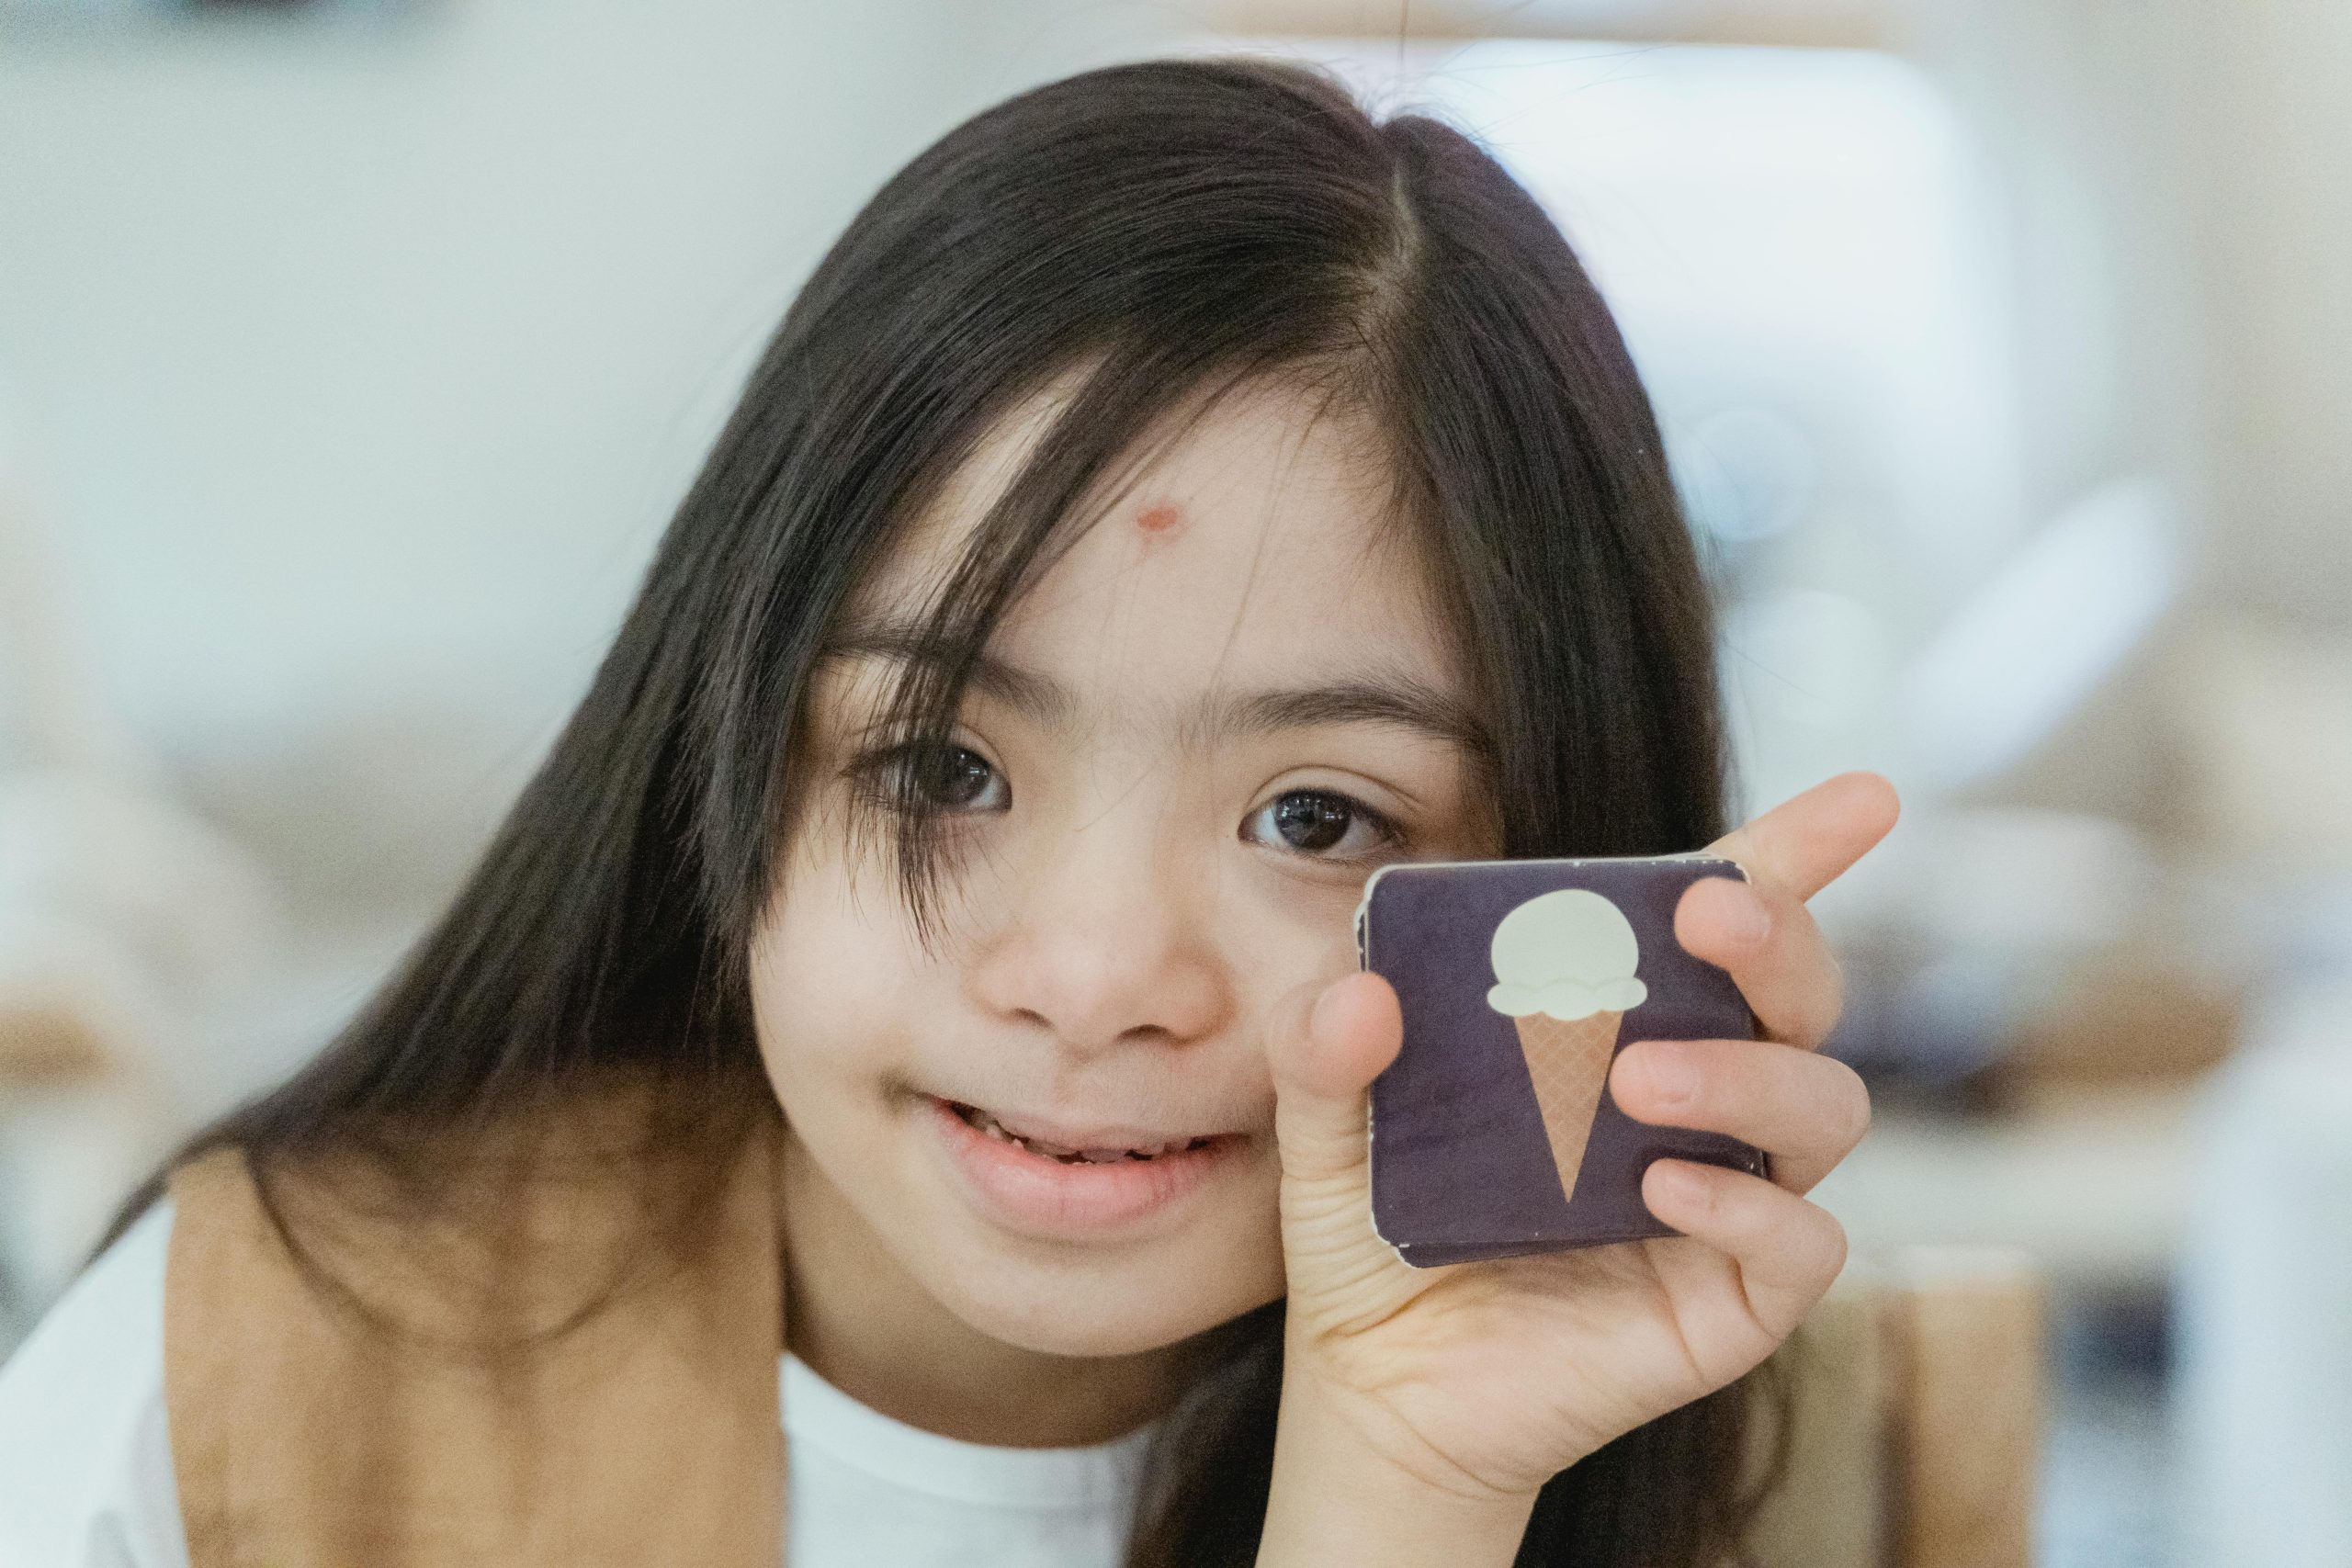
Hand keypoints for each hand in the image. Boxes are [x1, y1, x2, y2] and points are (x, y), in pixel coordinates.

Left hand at [1259, 773, 1895, 1541]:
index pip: (1726, 920)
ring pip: (1825, 1104)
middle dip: (1780, 937)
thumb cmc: (1373, 1231)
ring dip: (1749, 1070)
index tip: (1863, 797)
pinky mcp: (1734, 1298)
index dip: (1797, 852)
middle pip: (1804, 991)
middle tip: (1708, 918)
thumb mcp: (1325, 1128)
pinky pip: (1802, 1241)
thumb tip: (1359, 990)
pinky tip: (1660, 1188)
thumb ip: (1323, 1047)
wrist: (1375, 1388)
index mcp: (1619, 1019)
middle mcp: (1698, 1093)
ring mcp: (1728, 1194)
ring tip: (1638, 1079)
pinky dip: (1747, 1204)